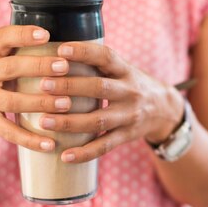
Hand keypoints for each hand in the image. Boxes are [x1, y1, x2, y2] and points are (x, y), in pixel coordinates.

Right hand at [0, 25, 72, 151]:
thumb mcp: (0, 61)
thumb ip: (23, 52)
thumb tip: (70, 44)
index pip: (1, 37)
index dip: (22, 34)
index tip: (45, 34)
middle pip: (9, 68)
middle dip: (38, 66)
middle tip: (65, 67)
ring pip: (11, 101)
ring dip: (40, 102)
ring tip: (66, 104)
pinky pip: (8, 132)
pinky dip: (30, 139)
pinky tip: (50, 144)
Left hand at [38, 42, 184, 162]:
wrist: (164, 109)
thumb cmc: (130, 85)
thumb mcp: (121, 69)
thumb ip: (97, 63)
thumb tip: (54, 52)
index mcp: (126, 70)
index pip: (106, 56)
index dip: (84, 52)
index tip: (60, 50)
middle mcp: (130, 91)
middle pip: (99, 88)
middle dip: (70, 86)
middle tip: (42, 85)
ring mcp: (129, 115)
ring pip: (98, 120)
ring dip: (69, 122)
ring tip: (43, 122)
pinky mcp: (127, 136)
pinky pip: (105, 146)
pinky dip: (85, 153)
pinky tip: (65, 157)